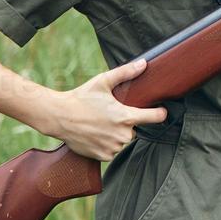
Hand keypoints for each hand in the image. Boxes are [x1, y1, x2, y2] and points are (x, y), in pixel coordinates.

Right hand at [47, 57, 167, 161]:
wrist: (59, 117)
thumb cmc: (82, 97)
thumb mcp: (103, 81)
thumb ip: (126, 72)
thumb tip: (144, 63)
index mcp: (126, 116)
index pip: (155, 117)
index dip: (159, 113)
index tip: (160, 111)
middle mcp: (122, 134)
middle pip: (134, 129)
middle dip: (125, 123)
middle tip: (110, 114)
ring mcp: (112, 147)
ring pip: (122, 140)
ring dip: (115, 134)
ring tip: (100, 124)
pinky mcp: (103, 156)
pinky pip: (111, 150)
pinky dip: (106, 144)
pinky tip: (95, 134)